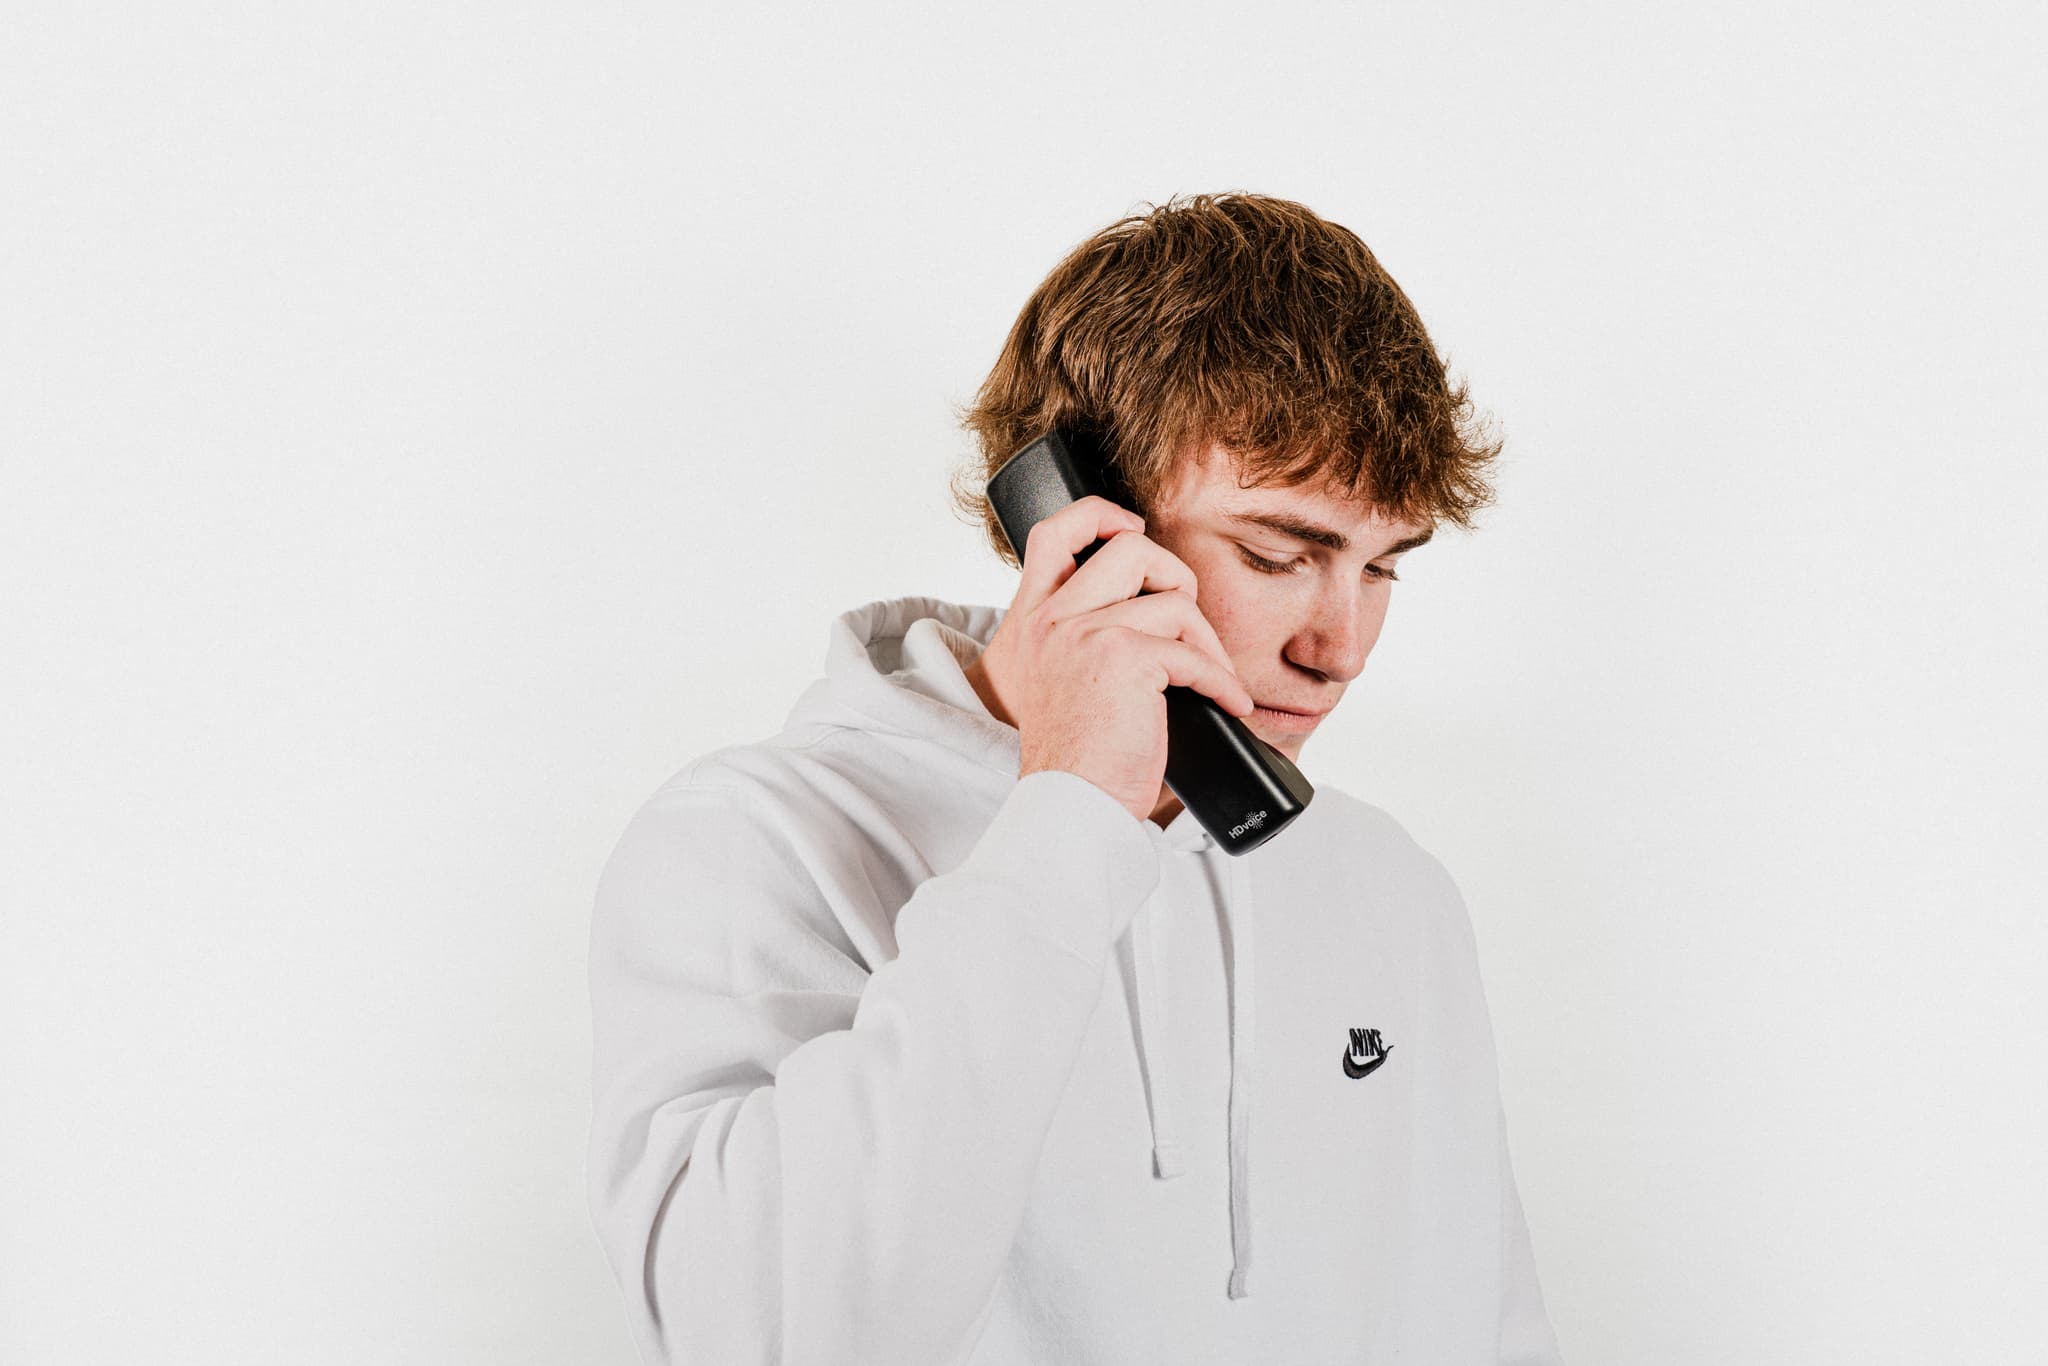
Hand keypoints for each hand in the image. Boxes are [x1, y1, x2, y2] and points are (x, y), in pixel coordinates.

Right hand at [970, 496, 1255, 822]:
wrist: (1070, 802)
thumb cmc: (1075, 755)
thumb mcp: (1062, 681)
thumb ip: (1087, 636)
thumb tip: (1155, 607)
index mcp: (1034, 620)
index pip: (1054, 533)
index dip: (1100, 515)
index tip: (1131, 526)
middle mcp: (1054, 619)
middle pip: (1131, 549)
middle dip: (1175, 576)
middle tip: (1186, 623)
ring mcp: (1088, 634)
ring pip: (1174, 601)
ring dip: (1207, 641)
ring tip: (1212, 676)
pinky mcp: (1126, 660)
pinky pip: (1194, 654)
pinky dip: (1222, 681)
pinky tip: (1229, 703)